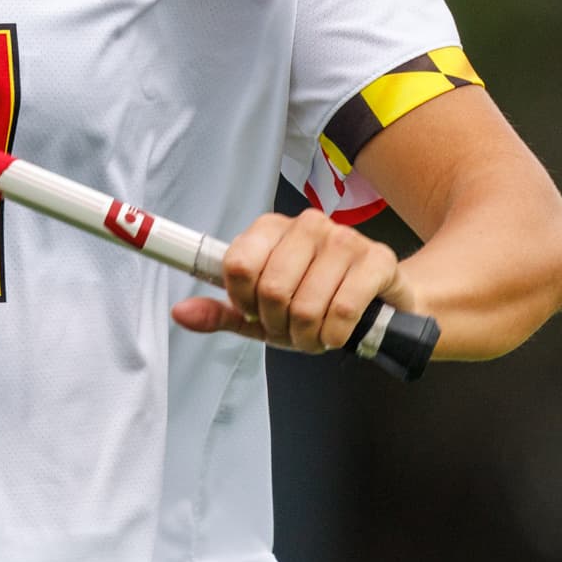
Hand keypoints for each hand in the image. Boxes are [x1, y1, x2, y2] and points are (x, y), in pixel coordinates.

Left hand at [170, 208, 402, 353]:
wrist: (381, 302)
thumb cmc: (317, 302)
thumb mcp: (262, 313)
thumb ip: (222, 312)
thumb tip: (180, 312)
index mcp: (271, 229)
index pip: (237, 265)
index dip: (243, 301)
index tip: (256, 312)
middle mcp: (307, 225)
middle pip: (271, 289)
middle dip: (277, 325)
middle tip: (290, 329)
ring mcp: (343, 239)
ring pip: (305, 304)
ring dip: (307, 336)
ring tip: (315, 334)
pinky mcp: (376, 258)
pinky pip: (342, 309)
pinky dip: (334, 335)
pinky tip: (336, 333)